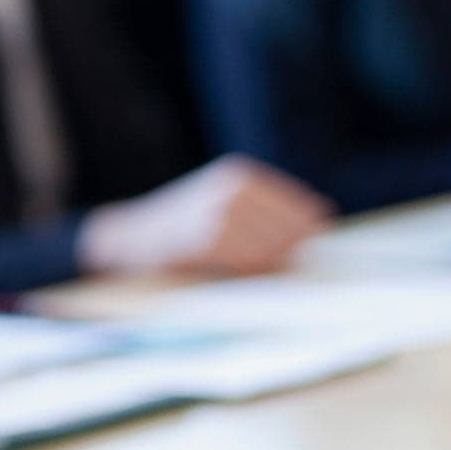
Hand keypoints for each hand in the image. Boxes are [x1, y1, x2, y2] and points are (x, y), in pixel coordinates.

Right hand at [78, 155, 331, 276]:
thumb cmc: (184, 226)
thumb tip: (322, 212)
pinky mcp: (206, 239)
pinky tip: (239, 272)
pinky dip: (249, 271)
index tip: (307, 242)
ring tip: (253, 267)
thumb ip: (266, 208)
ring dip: (270, 264)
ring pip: (271, 248)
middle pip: (289, 230)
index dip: (306, 230)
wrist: (128, 236)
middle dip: (288, 250)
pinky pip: (247, 262)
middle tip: (276, 261)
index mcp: (242, 177)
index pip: (298, 207)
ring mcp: (219, 213)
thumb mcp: (224, 202)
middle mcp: (233, 190)